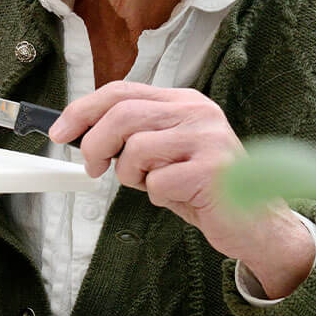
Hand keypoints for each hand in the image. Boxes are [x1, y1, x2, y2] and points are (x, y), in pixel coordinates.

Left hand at [50, 81, 315, 297]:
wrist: (256, 224)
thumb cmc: (201, 187)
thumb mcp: (163, 152)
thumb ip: (131, 134)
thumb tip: (78, 131)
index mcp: (182, 101)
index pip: (121, 91)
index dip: (83, 109)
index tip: (59, 131)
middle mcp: (197, 112)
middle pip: (122, 114)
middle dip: (95, 143)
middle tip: (92, 168)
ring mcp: (208, 138)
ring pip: (136, 149)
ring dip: (131, 175)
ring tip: (154, 185)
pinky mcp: (214, 170)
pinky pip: (158, 182)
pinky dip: (158, 195)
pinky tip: (181, 198)